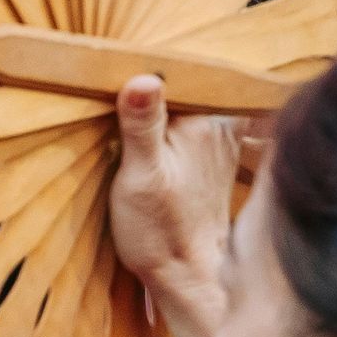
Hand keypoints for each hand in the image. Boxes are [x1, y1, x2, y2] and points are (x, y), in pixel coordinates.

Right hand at [109, 77, 242, 336]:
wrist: (188, 275)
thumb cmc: (161, 232)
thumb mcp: (140, 178)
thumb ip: (142, 125)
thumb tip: (141, 76)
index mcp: (204, 118)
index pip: (175, 66)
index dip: (146, 61)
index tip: (115, 61)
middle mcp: (220, 122)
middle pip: (184, 79)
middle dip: (157, 75)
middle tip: (117, 77)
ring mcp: (221, 137)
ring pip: (189, 98)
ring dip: (166, 97)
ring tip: (131, 105)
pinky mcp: (214, 154)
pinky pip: (193, 118)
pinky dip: (174, 117)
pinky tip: (153, 130)